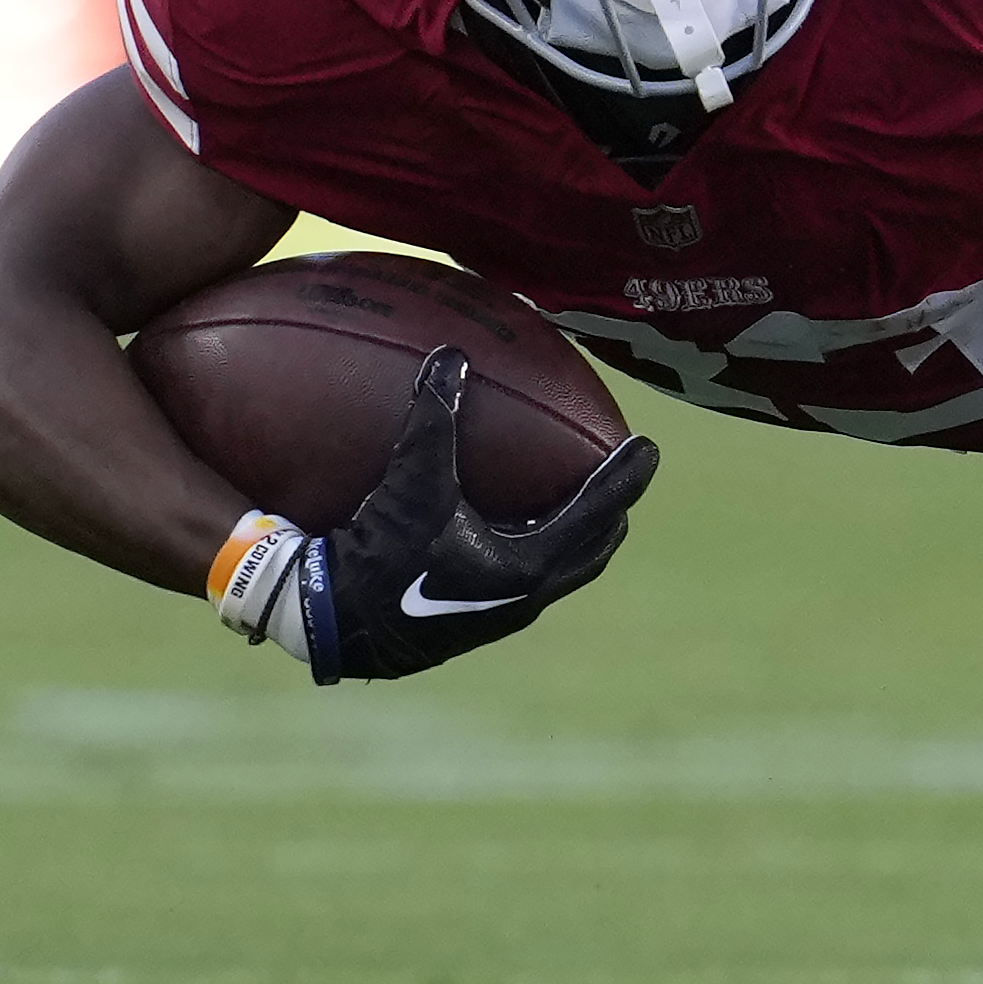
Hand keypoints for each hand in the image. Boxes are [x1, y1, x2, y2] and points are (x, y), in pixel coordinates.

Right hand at [214, 346, 654, 681]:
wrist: (332, 628)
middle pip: (592, 549)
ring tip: (573, 498)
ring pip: (561, 568)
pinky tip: (504, 524)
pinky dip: (532, 544)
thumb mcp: (410, 483)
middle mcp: (527, 596)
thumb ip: (433, 419)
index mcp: (530, 566)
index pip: (599, 513)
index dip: (626, 478)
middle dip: (610, 511)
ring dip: (574, 533)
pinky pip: (523, 575)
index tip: (649, 447)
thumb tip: (451, 355)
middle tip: (620, 476)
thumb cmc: (379, 559)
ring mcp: (502, 613)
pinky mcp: (473, 620)